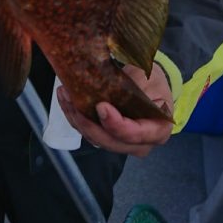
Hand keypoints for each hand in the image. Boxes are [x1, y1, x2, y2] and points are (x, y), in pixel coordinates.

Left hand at [57, 63, 173, 156]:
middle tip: (73, 100)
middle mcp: (140, 144)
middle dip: (88, 123)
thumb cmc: (155, 83)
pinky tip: (66, 101)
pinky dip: (76, 118)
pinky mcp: (108, 138)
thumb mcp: (151, 78)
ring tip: (65, 96)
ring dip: (77, 119)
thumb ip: (134, 84)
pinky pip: (89, 133)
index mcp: (157, 131)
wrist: (153, 88)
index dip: (115, 123)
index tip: (101, 106)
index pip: (133, 134)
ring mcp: (122, 144)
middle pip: (109, 141)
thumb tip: (109, 80)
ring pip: (95, 139)